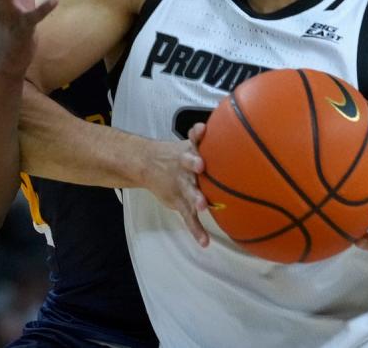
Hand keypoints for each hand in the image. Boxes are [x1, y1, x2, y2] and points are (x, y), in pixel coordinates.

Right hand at [142, 123, 209, 246]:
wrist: (145, 164)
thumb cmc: (177, 155)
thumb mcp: (188, 143)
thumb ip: (202, 139)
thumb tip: (221, 125)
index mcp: (189, 149)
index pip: (194, 138)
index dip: (198, 134)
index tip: (202, 129)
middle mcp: (185, 166)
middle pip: (190, 162)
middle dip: (194, 163)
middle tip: (201, 165)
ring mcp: (181, 184)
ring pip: (188, 190)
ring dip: (195, 197)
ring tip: (202, 206)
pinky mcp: (178, 201)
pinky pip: (188, 217)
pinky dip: (196, 230)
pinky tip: (204, 242)